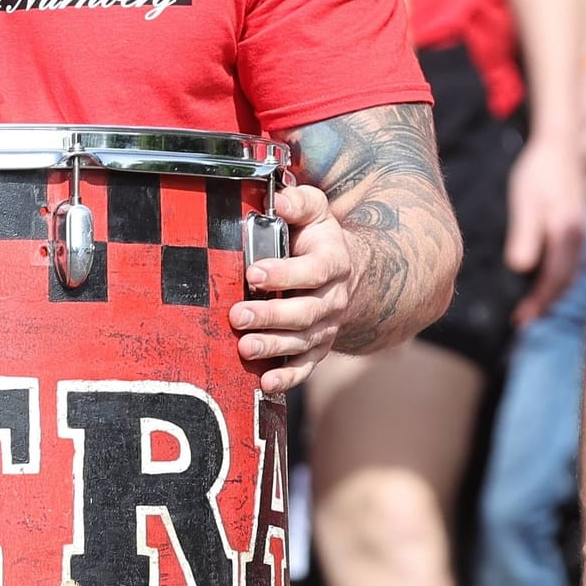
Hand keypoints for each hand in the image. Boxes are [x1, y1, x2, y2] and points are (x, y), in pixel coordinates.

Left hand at [228, 182, 352, 393]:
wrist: (347, 272)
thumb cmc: (318, 239)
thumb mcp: (315, 212)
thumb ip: (298, 203)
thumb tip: (279, 200)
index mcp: (334, 262)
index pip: (313, 271)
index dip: (285, 273)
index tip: (254, 272)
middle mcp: (333, 298)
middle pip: (305, 312)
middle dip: (270, 315)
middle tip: (237, 315)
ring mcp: (327, 327)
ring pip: (302, 342)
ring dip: (273, 346)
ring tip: (244, 347)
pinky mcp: (318, 348)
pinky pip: (306, 367)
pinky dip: (288, 378)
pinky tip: (266, 384)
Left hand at [505, 134, 585, 325]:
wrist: (562, 144)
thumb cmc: (539, 171)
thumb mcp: (526, 201)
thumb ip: (525, 234)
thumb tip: (520, 268)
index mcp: (567, 233)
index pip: (555, 278)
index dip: (539, 302)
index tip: (521, 320)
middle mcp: (579, 236)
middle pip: (566, 281)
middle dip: (545, 303)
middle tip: (522, 321)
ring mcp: (582, 232)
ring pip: (571, 272)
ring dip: (552, 293)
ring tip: (531, 309)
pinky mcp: (577, 226)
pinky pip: (571, 261)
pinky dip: (559, 277)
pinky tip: (543, 282)